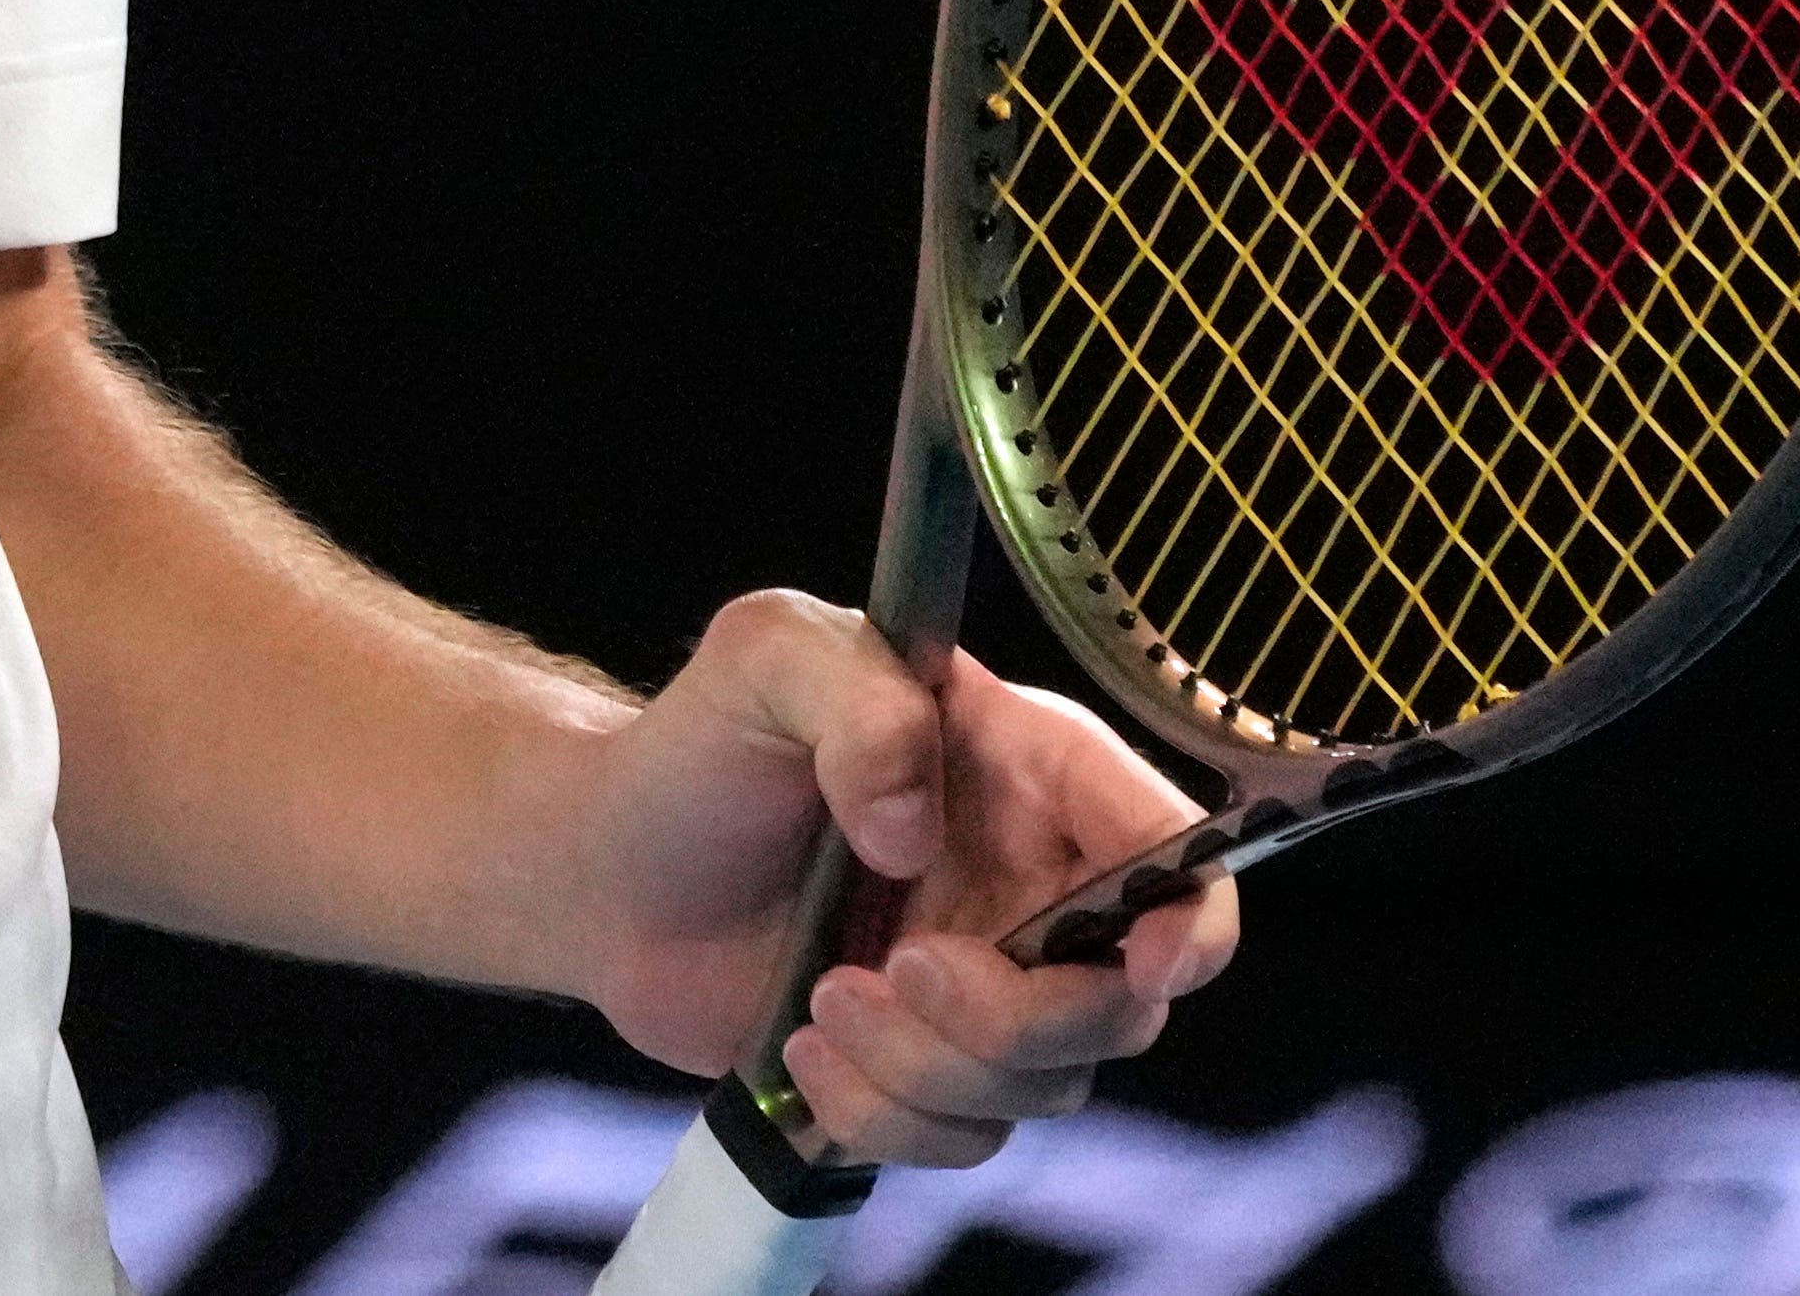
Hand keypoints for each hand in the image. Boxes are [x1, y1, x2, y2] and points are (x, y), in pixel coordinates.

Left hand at [565, 595, 1240, 1170]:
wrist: (610, 865)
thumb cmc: (703, 745)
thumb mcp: (767, 659)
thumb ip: (857, 699)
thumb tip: (916, 831)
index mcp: (1030, 770)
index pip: (1170, 847)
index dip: (1189, 917)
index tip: (1141, 962)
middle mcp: (1034, 884)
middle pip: (1122, 1001)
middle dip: (1014, 1015)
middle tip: (896, 965)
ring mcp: (990, 986)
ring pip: (1043, 1084)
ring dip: (926, 1065)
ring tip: (822, 996)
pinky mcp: (932, 1068)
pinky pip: (963, 1139)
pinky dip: (881, 1114)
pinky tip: (804, 1048)